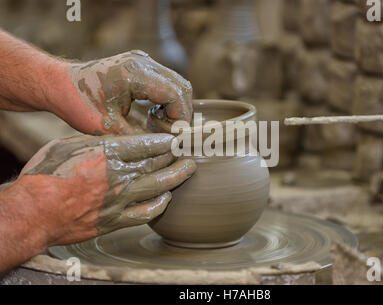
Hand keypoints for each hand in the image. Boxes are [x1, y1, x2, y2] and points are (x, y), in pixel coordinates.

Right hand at [17, 133, 195, 244]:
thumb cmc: (47, 174)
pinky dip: (160, 204)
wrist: (34, 212)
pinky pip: (147, 213)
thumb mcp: (70, 144)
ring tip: (188, 170)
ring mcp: (121, 200)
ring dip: (177, 177)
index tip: (176, 138)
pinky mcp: (116, 220)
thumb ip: (99, 143)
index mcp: (109, 153)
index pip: (148, 144)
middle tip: (189, 151)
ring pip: (159, 187)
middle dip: (178, 156)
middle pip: (159, 164)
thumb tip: (117, 141)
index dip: (166, 141)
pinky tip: (166, 198)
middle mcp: (120, 176)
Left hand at [54, 50, 192, 134]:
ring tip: (158, 127)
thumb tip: (167, 151)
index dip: (181, 118)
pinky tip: (152, 116)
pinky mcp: (141, 65)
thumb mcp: (108, 129)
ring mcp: (143, 61)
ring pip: (177, 84)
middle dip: (181, 114)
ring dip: (175, 108)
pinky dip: (166, 101)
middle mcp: (142, 62)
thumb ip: (140, 139)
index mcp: (135, 73)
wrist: (59, 85)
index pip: (176, 94)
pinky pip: (166, 83)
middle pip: (182, 87)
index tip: (176, 138)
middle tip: (170, 135)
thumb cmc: (77, 105)